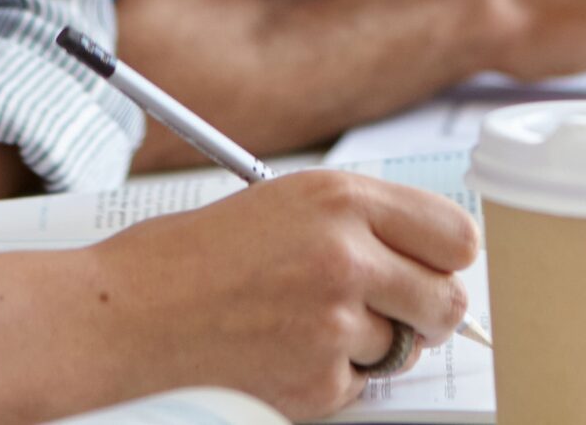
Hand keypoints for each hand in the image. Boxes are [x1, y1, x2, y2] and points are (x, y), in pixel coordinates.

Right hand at [83, 170, 478, 419]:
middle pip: (449, 300)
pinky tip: (283, 350)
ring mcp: (334, 321)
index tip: (435, 266)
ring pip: (404, 347)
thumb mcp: (288, 201)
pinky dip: (332, 378)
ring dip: (371, 345)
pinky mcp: (317, 380)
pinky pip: (361, 387)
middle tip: (394, 310)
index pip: (456, 234)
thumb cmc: (194, 255)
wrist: (129, 312)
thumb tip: (428, 254)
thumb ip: (363, 221)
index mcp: (343, 199)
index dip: (448, 257)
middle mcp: (348, 256)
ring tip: (305, 322)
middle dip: (427, 311)